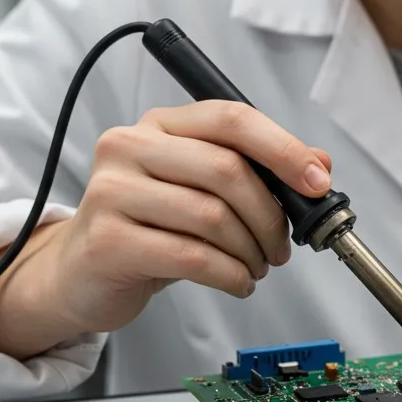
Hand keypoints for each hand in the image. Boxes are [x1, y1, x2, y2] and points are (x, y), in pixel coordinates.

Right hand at [0, 101, 332, 358]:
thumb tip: (320, 163)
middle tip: (282, 247)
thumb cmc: (150, 227)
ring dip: (250, 250)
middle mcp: (130, 147)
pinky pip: (191, 256)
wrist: (82, 274)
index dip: (283, 149)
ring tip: (255, 267)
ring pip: (212, 217)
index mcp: (160, 124)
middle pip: (226, 170)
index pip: (232, 120)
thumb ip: (258, 172)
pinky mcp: (108, 240)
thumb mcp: (203, 192)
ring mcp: (112, 192)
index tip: (318, 182)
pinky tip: (237, 282)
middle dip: (270, 215)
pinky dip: (229, 274)